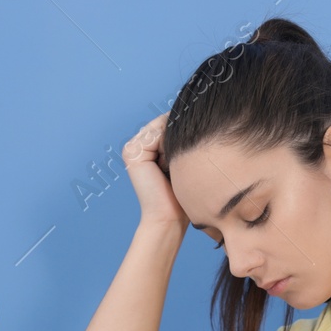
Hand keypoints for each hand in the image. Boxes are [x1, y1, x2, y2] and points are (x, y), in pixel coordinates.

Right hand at [122, 112, 187, 230]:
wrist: (169, 217)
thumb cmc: (182, 194)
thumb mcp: (184, 160)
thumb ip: (183, 137)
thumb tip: (198, 114)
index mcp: (147, 145)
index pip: (171, 122)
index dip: (187, 130)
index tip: (195, 151)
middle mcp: (137, 144)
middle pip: (167, 121)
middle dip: (182, 136)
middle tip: (182, 164)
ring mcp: (132, 147)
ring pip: (164, 126)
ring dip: (176, 144)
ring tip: (175, 167)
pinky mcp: (132, 152)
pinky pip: (158, 134)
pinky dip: (169, 147)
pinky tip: (168, 166)